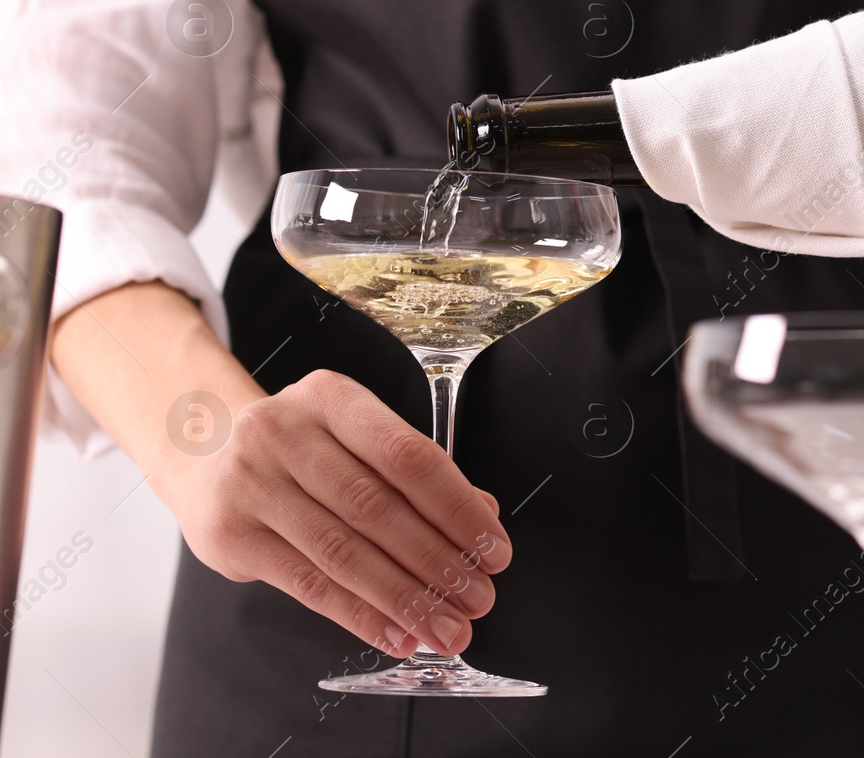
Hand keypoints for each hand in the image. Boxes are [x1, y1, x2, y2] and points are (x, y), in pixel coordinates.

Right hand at [154, 369, 511, 657]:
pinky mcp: (230, 535)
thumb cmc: (299, 446)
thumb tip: (483, 515)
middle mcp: (284, 433)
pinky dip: (360, 616)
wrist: (200, 448)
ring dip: (405, 598)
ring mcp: (251, 483)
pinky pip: (308, 585)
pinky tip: (396, 634)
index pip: (408, 456)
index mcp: (330, 398)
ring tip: (446, 627)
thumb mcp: (352, 436)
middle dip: (438, 561)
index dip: (457, 507)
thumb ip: (413, 473)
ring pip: (343, 552)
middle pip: (377, 508)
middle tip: (479, 598)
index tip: (494, 550)